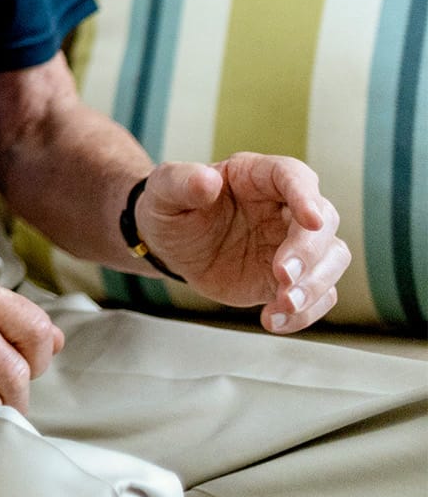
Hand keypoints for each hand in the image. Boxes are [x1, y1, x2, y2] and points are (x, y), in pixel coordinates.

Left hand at [135, 154, 350, 331]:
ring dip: (316, 285)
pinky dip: (305, 313)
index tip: (311, 220)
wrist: (169, 245)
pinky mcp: (291, 278)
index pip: (295, 177)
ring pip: (332, 259)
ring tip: (283, 304)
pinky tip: (274, 321)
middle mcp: (285, 207)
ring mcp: (292, 244)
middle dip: (309, 252)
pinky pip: (317, 295)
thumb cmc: (170, 207)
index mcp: (258, 175)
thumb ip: (181, 182)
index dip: (306, 196)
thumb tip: (206, 180)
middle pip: (323, 223)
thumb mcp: (164, 190)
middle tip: (282, 276)